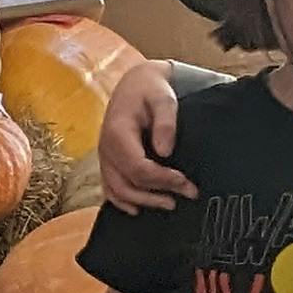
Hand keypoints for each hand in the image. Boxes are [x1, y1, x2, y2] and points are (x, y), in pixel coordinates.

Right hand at [98, 67, 190, 209]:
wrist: (134, 84)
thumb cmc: (150, 90)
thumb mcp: (163, 98)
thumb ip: (166, 122)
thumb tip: (165, 151)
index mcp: (118, 132)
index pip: (138, 167)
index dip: (162, 179)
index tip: (185, 181)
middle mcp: (106, 148)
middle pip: (127, 184)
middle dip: (157, 195)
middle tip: (187, 194)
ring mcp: (105, 157)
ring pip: (118, 190)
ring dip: (143, 201)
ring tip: (170, 204)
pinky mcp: (108, 161)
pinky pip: (109, 188)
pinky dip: (122, 201)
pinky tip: (137, 209)